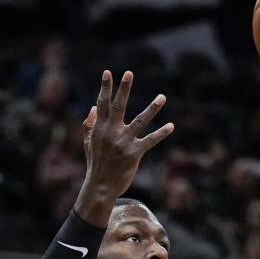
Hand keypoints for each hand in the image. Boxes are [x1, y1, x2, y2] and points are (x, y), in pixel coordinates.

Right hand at [75, 70, 173, 220]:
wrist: (100, 186)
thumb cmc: (95, 164)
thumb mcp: (88, 143)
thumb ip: (89, 124)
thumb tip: (94, 107)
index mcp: (100, 127)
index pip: (102, 103)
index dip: (105, 87)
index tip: (108, 73)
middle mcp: (111, 132)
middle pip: (118, 105)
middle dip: (124, 88)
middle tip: (129, 72)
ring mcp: (123, 142)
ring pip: (140, 121)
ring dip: (152, 108)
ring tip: (162, 97)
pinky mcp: (134, 153)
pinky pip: (150, 141)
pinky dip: (161, 133)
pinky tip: (171, 126)